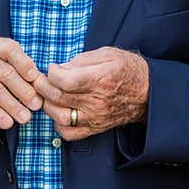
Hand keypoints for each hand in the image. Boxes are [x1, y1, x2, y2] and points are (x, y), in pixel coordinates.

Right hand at [0, 35, 41, 128]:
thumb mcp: (0, 58)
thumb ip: (19, 66)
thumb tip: (40, 83)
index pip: (9, 49)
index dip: (23, 63)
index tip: (34, 77)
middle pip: (4, 73)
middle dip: (23, 90)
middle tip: (36, 104)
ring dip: (12, 105)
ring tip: (25, 117)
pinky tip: (7, 122)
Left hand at [32, 47, 148, 140]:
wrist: (149, 92)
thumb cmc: (128, 70)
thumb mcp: (108, 54)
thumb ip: (81, 59)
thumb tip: (60, 68)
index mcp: (100, 79)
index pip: (65, 80)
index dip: (51, 73)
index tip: (52, 68)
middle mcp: (97, 101)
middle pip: (58, 97)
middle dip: (42, 87)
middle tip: (40, 79)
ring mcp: (96, 117)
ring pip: (60, 117)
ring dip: (47, 106)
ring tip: (48, 95)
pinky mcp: (96, 128)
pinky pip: (70, 134)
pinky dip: (58, 125)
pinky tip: (59, 112)